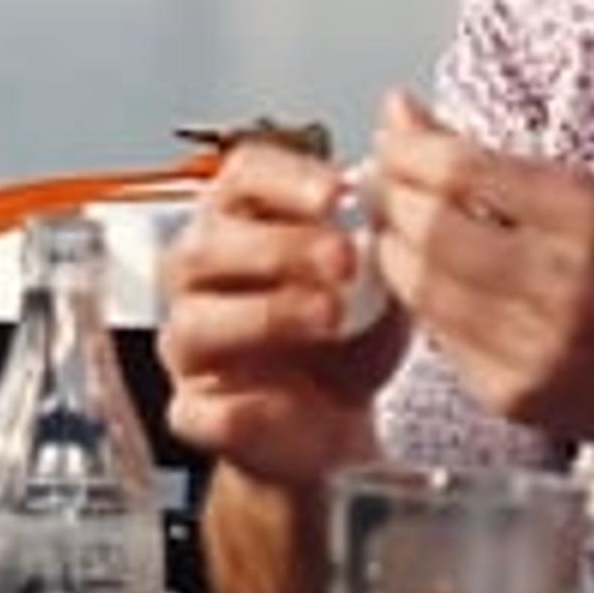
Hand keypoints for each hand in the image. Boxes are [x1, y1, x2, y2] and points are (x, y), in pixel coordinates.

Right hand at [159, 130, 406, 481]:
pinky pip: (196, 408)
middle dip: (277, 246)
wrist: (332, 424)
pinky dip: (239, 405)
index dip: (287, 179)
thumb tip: (404, 168)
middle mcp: (201, 277)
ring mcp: (189, 347)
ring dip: (264, 313)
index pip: (244, 177)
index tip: (339, 191)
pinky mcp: (193, 412)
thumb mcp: (377, 281)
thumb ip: (384, 233)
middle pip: (208, 244)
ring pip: (195, 320)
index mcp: (241, 225)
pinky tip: (283, 399)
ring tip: (330, 317)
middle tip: (343, 258)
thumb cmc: (346, 340)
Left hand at [365, 90, 593, 443]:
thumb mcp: (591, 194)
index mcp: (592, 220)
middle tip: (381, 181)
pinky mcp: (515, 395)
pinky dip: (419, 299)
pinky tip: (425, 277)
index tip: (393, 140)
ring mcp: (538, 350)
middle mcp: (566, 287)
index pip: (464, 172)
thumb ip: (488, 158)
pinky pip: (437, 335)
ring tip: (394, 225)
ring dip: (391, 246)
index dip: (409, 151)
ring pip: (420, 287)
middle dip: (389, 196)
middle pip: (431, 230)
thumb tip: (398, 112)